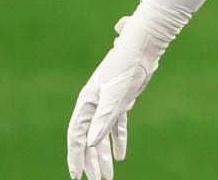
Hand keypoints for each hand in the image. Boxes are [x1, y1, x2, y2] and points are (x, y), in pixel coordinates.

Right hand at [66, 17, 162, 179]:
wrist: (141, 49)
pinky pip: (116, 126)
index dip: (76, 157)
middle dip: (92, 162)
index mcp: (86, 104)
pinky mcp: (120, 102)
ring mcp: (106, 104)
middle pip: (88, 140)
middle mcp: (93, 106)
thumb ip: (102, 121)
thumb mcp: (114, 98)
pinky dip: (118, 140)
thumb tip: (90, 144)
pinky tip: (121, 156)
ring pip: (102, 136)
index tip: (77, 177)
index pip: (76, 137)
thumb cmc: (125, 70)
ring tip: (108, 176)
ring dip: (104, 156)